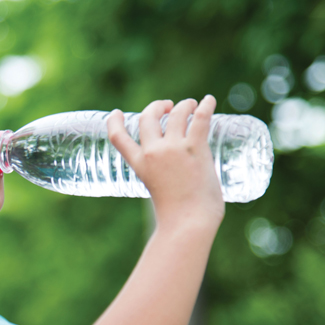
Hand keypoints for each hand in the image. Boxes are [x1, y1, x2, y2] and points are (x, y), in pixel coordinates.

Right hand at [107, 96, 224, 230]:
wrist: (188, 224)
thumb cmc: (177, 218)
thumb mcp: (159, 192)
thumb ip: (166, 180)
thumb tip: (187, 179)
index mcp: (140, 165)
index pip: (118, 137)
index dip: (115, 122)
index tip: (117, 113)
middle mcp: (154, 152)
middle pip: (148, 117)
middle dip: (156, 106)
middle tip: (168, 105)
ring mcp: (174, 148)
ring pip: (176, 113)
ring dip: (184, 104)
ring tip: (192, 104)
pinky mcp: (196, 148)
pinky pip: (200, 118)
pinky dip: (205, 105)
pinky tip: (209, 100)